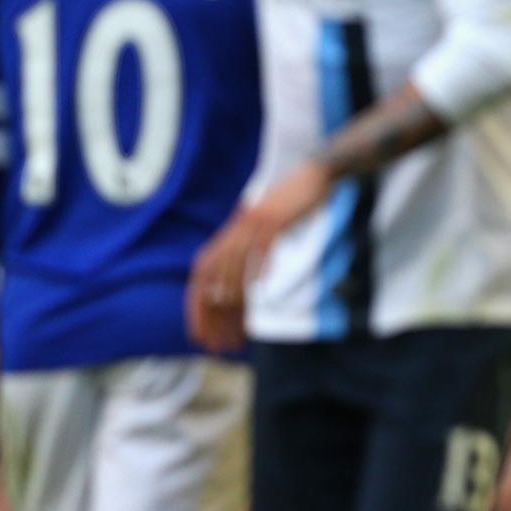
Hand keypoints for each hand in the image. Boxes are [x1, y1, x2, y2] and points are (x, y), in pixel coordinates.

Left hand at [185, 161, 332, 351]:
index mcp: (232, 233)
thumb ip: (252, 250)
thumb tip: (246, 282)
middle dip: (207, 306)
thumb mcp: (265, 229)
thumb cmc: (292, 205)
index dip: (196, 302)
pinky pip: (264, 245)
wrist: (314, 175)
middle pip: (212, 271)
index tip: (199, 331)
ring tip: (235, 316)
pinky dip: (261, 265)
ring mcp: (255, 222)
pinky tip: (262, 285)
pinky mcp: (276, 218)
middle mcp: (237, 228)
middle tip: (213, 336)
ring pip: (236, 261)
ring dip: (233, 291)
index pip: (202, 272)